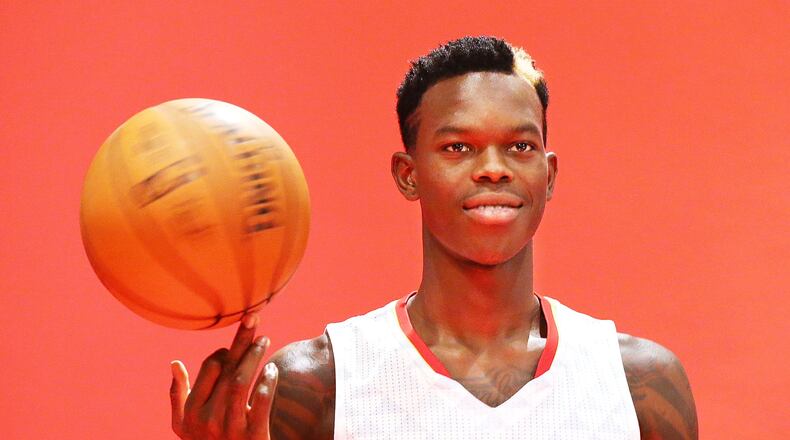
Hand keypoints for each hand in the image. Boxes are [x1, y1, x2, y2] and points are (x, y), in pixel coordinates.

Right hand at [169, 313, 278, 438]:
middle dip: (241, 343)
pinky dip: (266, 384)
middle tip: (255, 320)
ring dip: (253, 357)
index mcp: (191, 413)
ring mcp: (230, 429)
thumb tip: (174, 363)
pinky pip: (260, 404)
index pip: (209, 368)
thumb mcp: (184, 427)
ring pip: (241, 383)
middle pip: (227, 370)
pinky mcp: (253, 437)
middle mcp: (207, 420)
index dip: (223, 351)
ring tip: (264, 340)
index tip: (234, 344)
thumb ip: (178, 395)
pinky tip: (272, 369)